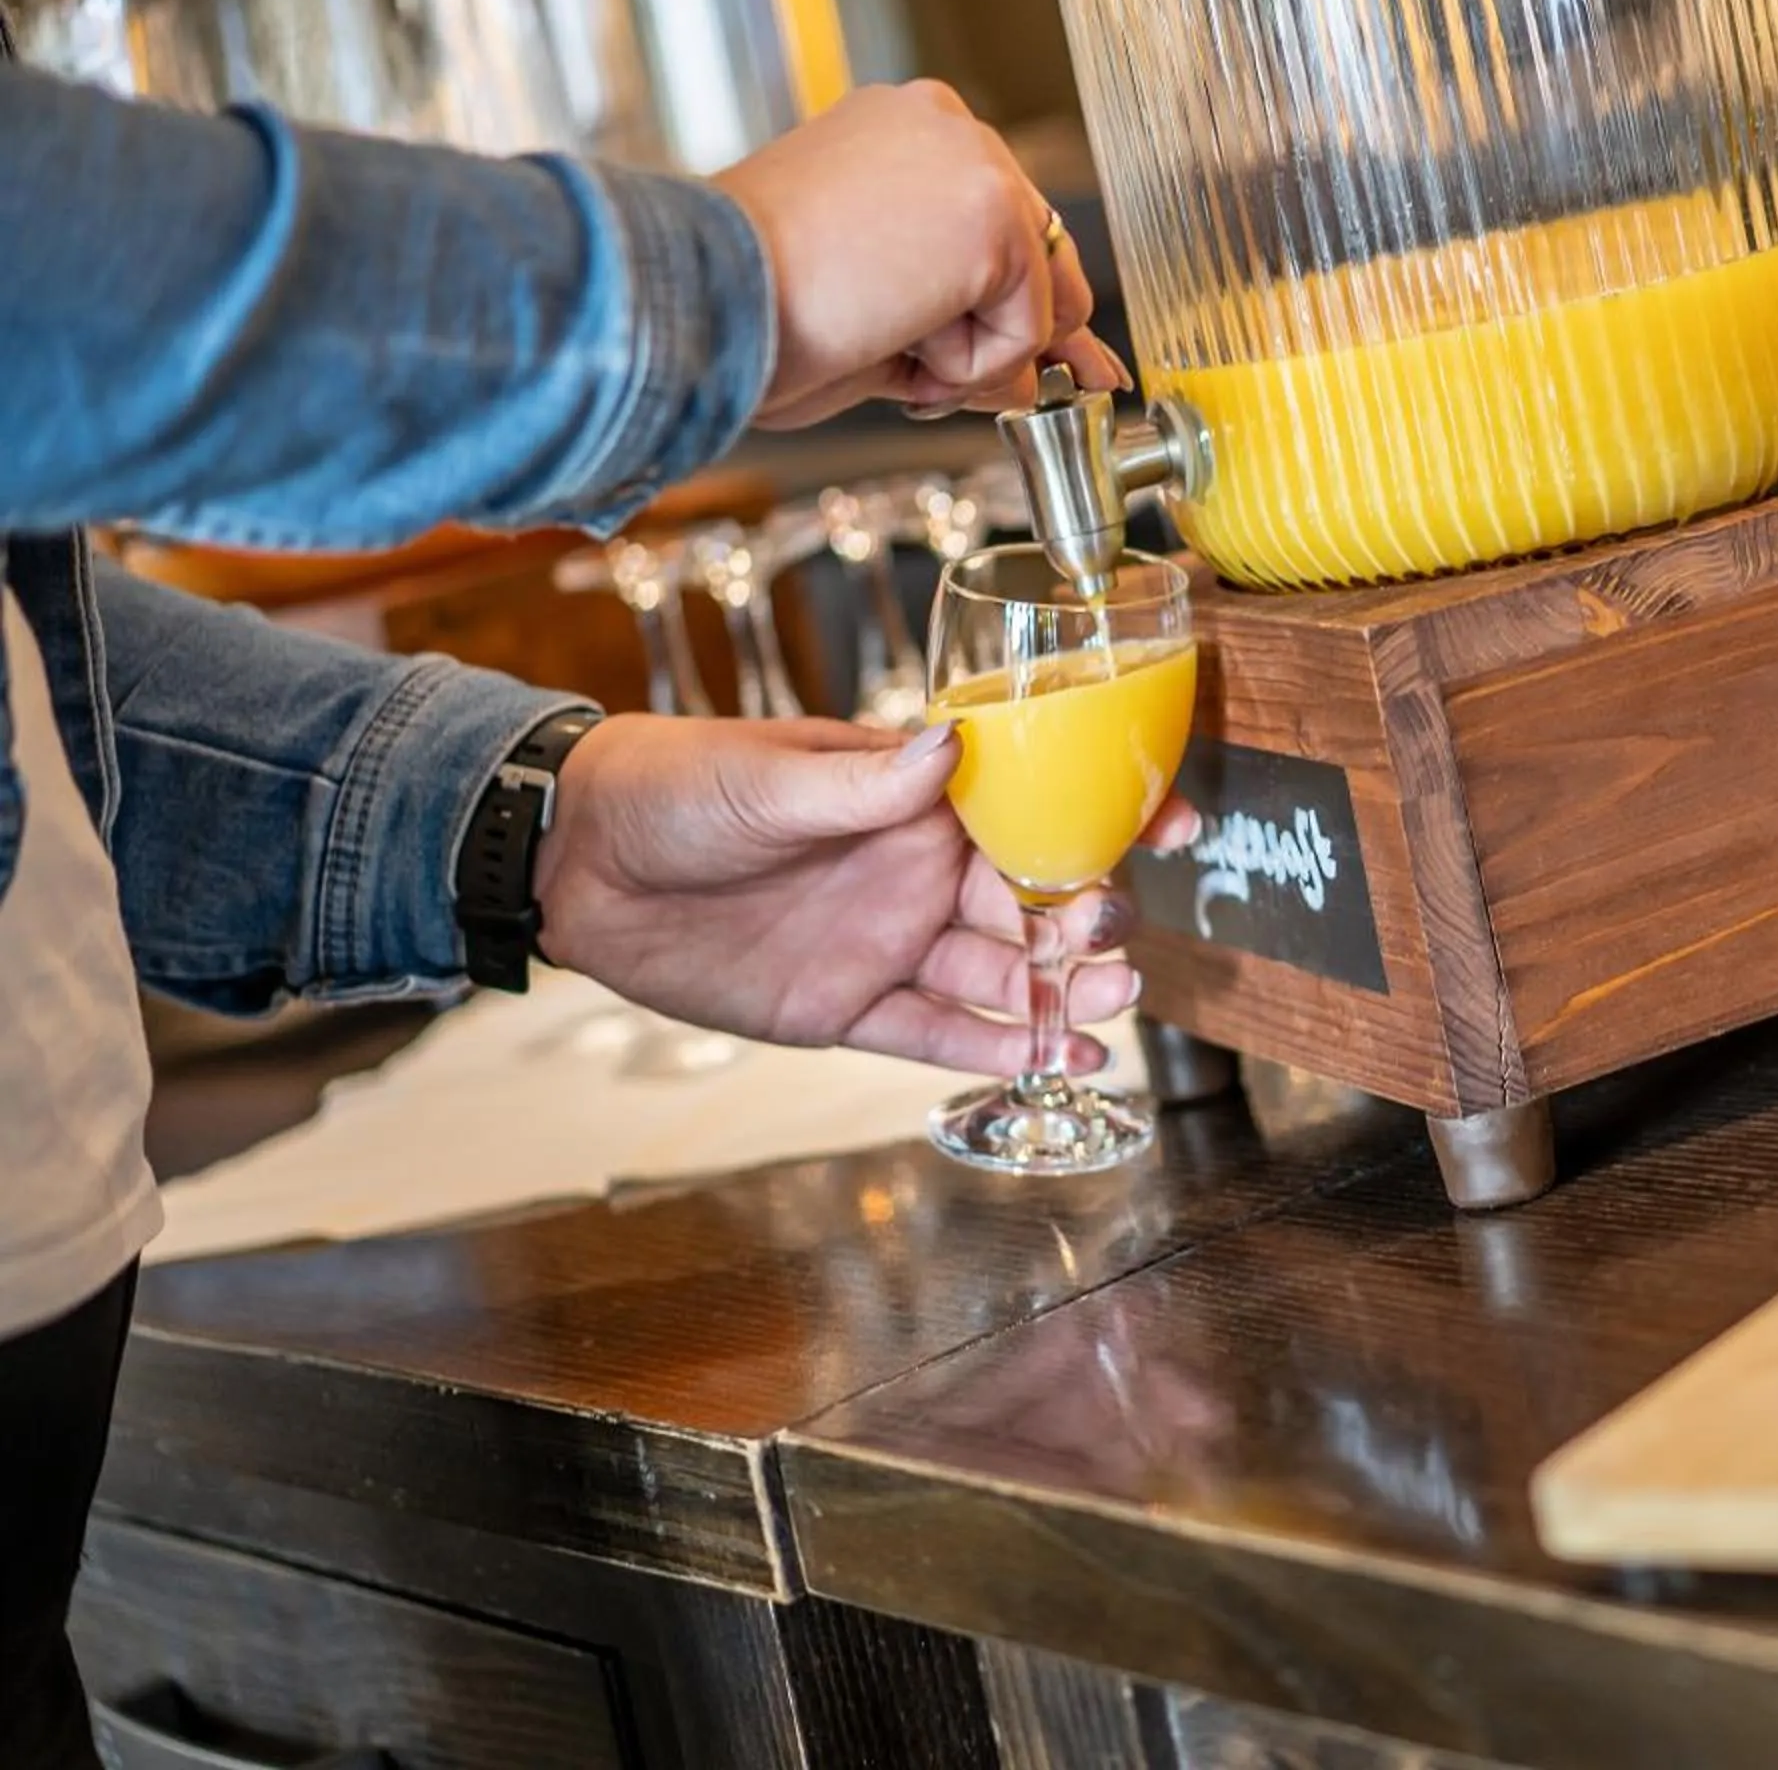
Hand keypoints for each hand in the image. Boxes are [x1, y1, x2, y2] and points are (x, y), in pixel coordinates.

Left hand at [528, 715, 1200, 1075]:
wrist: (578, 863)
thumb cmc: (671, 787)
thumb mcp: (767, 777)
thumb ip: (864, 780)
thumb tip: (947, 746)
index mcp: (913, 795)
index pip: (1033, 802)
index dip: (1108, 812)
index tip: (1172, 822)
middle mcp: (918, 869)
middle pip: (1033, 900)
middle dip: (1088, 919)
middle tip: (1110, 935)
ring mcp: (890, 941)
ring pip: (1001, 974)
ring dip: (1062, 991)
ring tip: (1112, 1008)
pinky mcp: (851, 1007)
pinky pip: (939, 1033)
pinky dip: (998, 1049)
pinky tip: (1056, 1058)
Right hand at [712, 82, 1131, 427]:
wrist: (708, 299)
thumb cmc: (759, 306)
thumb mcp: (886, 305)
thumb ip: (978, 324)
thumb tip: (1069, 368)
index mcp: (907, 129)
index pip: (1001, 226)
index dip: (985, 306)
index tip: (919, 333)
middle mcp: (949, 126)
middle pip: (1041, 264)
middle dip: (988, 333)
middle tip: (886, 336)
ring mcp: (978, 162)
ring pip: (1038, 304)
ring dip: (966, 352)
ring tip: (872, 323)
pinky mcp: (996, 214)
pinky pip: (1027, 336)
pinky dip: (965, 367)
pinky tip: (889, 328)